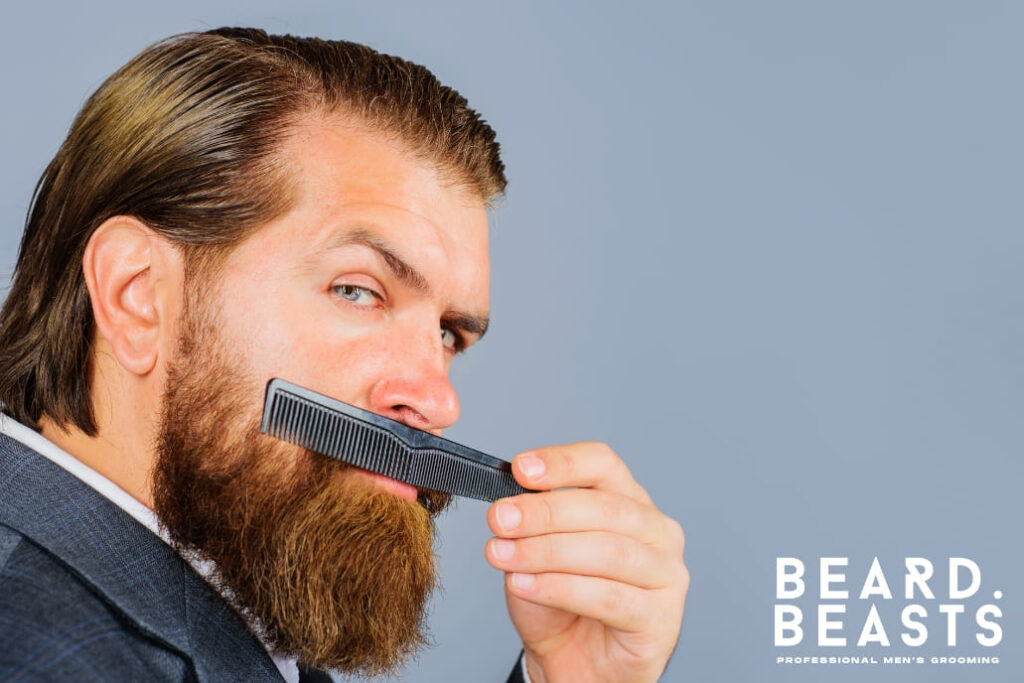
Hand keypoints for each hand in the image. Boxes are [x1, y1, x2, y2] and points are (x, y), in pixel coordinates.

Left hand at [485, 442, 687, 682]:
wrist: (574, 664)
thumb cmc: (561, 602)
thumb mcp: (538, 550)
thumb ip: (532, 524)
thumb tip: (509, 505)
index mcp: (630, 500)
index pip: (603, 464)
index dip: (562, 462)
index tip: (521, 469)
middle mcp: (656, 531)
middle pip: (603, 507)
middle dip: (544, 511)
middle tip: (500, 518)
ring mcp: (666, 574)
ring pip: (606, 551)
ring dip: (546, 551)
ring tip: (504, 555)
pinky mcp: (661, 618)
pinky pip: (609, 597)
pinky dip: (560, 588)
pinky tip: (525, 585)